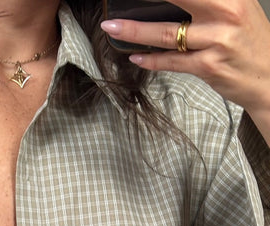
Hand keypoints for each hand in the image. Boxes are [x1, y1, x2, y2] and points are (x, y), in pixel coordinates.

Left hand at [100, 0, 269, 128]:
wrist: (268, 78)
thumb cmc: (248, 40)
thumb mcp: (236, 7)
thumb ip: (207, 1)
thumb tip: (173, 1)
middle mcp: (225, 14)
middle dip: (142, 0)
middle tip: (114, 4)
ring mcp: (216, 42)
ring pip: (166, 33)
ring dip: (134, 30)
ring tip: (112, 27)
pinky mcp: (208, 67)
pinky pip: (171, 62)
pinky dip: (150, 59)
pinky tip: (135, 56)